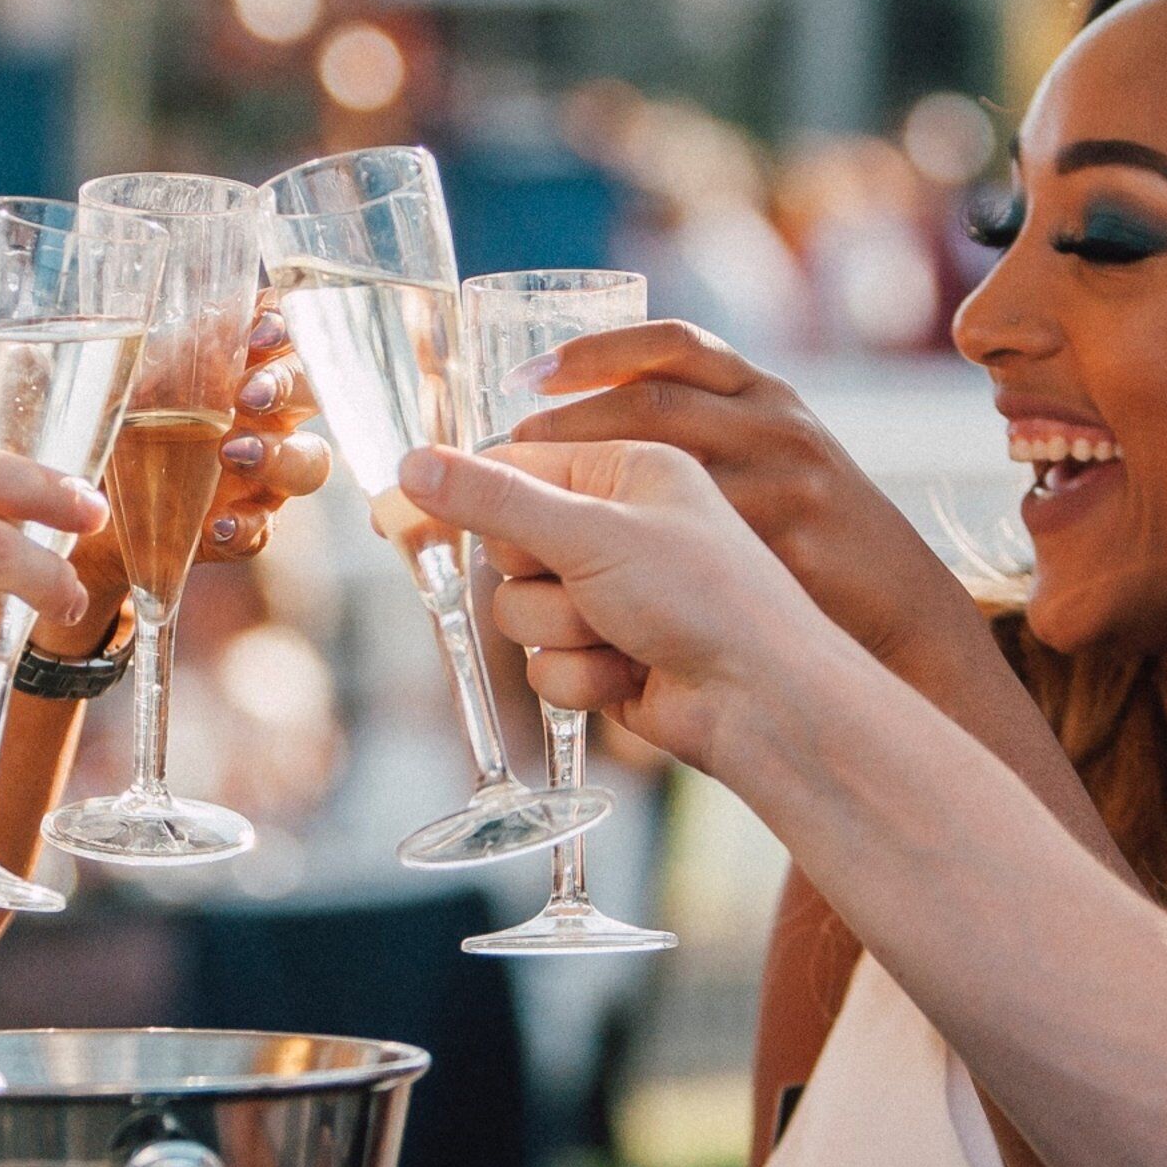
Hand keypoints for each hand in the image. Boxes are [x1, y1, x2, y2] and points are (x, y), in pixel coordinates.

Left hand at [46, 307, 333, 650]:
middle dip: (290, 385)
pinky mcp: (245, 529)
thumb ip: (131, 361)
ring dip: (280, 454)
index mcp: (239, 369)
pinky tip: (219, 525)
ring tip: (234, 453)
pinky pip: (263, 529)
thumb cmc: (113, 427)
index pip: (282, 332)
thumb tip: (127, 338)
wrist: (89, 511)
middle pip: (312, 390)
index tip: (260, 330)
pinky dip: (246, 525)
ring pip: (310, 462)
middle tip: (249, 395)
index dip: (286, 324)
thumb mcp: (115, 387)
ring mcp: (261, 476)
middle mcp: (264, 417)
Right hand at [395, 439, 860, 779]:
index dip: (468, 494)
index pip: (515, 466)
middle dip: (539, 579)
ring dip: (561, 634)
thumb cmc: (703, 597)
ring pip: (520, 613)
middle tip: (588, 584)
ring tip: (622, 635)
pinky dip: (581, 677)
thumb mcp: (592, 533)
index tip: (404, 514)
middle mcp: (618, 526)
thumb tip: (412, 464)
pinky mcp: (608, 656)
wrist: (762, 702)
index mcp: (627, 468)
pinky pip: (546, 664)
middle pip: (507, 548)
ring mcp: (613, 596)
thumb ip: (495, 501)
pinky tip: (631, 676)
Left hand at [519, 321, 974, 678]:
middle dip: (569, 432)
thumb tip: (562, 429)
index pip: (674, 345)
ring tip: (531, 530)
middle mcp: (777, 431)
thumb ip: (689, 431)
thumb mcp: (766, 455)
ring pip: (662, 484)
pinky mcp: (794, 556)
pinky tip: (589, 593)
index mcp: (766, 395)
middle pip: (653, 409)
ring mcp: (789, 491)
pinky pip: (690, 559)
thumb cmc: (809, 530)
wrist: (896, 607)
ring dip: (586, 504)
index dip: (594, 352)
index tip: (527, 376)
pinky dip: (630, 571)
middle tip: (507, 459)